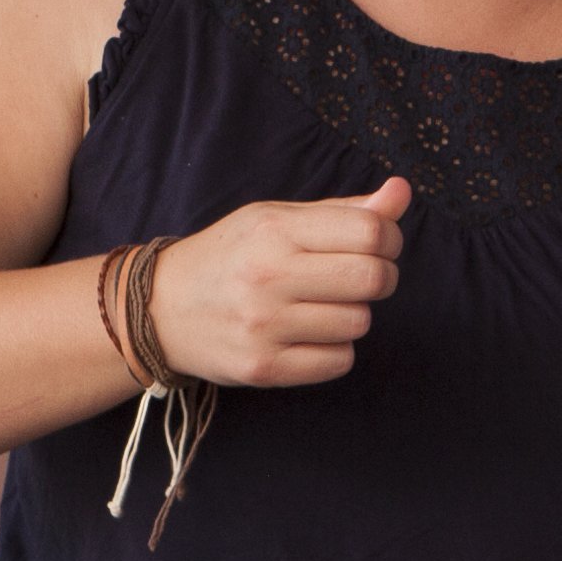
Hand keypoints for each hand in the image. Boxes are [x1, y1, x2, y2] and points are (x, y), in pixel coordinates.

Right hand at [144, 177, 409, 388]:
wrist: (159, 310)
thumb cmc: (231, 257)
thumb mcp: (277, 218)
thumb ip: (343, 211)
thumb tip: (402, 192)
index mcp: (274, 230)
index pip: (370, 231)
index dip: (389, 238)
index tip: (377, 245)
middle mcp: (267, 276)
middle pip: (372, 278)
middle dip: (381, 277)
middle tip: (360, 278)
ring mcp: (263, 326)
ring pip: (359, 323)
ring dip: (352, 315)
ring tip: (320, 307)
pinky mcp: (262, 368)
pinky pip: (338, 361)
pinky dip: (334, 349)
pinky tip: (308, 335)